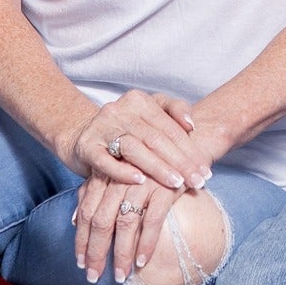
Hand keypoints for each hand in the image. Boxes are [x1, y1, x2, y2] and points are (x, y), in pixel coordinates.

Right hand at [56, 90, 206, 192]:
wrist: (79, 134)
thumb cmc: (124, 129)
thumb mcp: (148, 115)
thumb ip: (172, 113)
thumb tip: (192, 125)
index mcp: (140, 101)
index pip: (170, 127)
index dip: (190, 149)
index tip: (206, 171)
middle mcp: (121, 110)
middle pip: (156, 138)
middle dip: (180, 162)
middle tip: (197, 181)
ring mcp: (102, 128)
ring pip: (134, 148)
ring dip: (158, 167)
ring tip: (176, 183)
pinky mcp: (87, 146)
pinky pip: (106, 160)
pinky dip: (123, 171)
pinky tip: (140, 181)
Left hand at [70, 117, 228, 283]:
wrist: (186, 141)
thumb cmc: (148, 160)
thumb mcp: (118, 170)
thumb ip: (94, 190)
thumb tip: (75, 220)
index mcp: (105, 174)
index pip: (87, 211)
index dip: (81, 239)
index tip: (79, 262)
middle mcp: (120, 178)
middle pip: (101, 221)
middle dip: (96, 252)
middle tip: (93, 277)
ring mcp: (143, 182)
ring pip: (124, 224)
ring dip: (121, 254)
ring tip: (120, 276)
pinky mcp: (165, 187)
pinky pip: (152, 221)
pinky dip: (146, 243)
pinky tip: (141, 261)